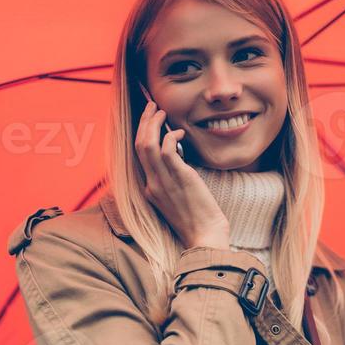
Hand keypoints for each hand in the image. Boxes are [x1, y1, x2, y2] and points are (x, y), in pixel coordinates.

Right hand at [135, 100, 230, 249]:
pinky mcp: (179, 179)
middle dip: (143, 122)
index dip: (143, 133)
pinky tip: (179, 133)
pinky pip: (166, 151)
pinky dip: (170, 137)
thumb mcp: (177, 198)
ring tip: (161, 112)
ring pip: (147, 145)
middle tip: (151, 107)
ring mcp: (162, 182)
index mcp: (150, 189)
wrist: (205, 237)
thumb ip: (172, 178)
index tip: (149, 120)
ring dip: (153, 124)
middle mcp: (151, 184)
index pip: (139, 156)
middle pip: (139, 146)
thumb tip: (176, 154)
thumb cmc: (197, 220)